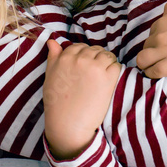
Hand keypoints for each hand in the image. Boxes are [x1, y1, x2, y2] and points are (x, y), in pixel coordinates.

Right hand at [43, 40, 121, 159]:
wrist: (67, 125)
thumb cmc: (57, 104)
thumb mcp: (50, 77)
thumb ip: (53, 57)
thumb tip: (52, 41)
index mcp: (65, 57)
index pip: (80, 47)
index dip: (84, 56)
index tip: (85, 68)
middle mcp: (80, 59)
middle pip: (96, 50)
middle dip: (97, 59)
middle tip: (95, 74)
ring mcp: (95, 67)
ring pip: (108, 55)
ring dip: (107, 64)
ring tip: (102, 77)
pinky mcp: (108, 78)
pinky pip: (117, 66)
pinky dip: (115, 72)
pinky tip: (108, 82)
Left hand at [136, 0, 166, 77]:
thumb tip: (166, 15)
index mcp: (162, 23)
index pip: (151, 34)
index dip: (158, 39)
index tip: (166, 43)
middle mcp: (159, 37)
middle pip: (146, 47)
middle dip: (152, 50)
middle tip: (162, 54)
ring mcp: (164, 52)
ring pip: (143, 61)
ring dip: (147, 63)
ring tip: (155, 65)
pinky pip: (153, 72)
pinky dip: (151, 73)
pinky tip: (157, 72)